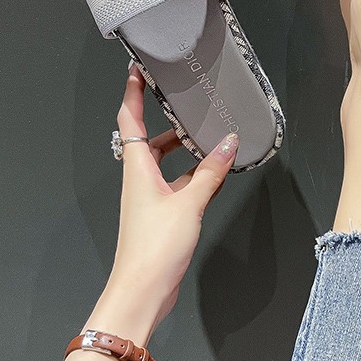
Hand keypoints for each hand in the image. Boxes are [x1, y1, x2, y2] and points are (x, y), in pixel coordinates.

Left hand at [103, 65, 238, 331]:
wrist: (143, 290)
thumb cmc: (155, 247)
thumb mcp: (190, 203)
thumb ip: (211, 172)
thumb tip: (230, 143)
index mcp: (137, 169)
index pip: (130, 121)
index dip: (132, 94)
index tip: (137, 70)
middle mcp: (140, 180)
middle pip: (150, 139)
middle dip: (169, 122)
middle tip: (189, 105)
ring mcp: (150, 197)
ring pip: (166, 162)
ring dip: (186, 151)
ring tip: (212, 140)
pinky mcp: (162, 214)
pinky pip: (178, 183)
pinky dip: (195, 175)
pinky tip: (215, 175)